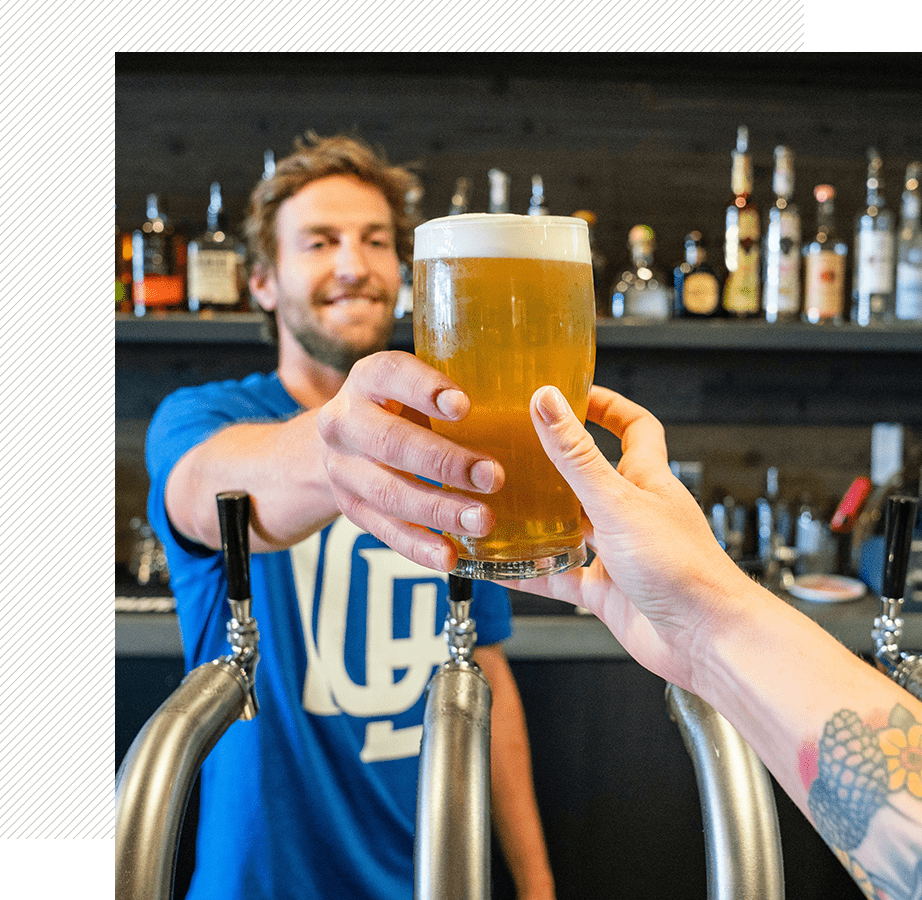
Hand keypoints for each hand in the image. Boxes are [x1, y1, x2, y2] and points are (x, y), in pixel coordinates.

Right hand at [317, 350, 504, 571]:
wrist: (350, 442)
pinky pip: (384, 531)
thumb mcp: (422, 386)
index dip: (425, 389)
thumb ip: (464, 390)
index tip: (464, 405)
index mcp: (369, 379)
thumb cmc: (406, 408)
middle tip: (493, 476)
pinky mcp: (350, 508)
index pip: (391, 374)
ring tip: (482, 520)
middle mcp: (345, 421)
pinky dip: (419, 546)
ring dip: (439, 509)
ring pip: (389, 492)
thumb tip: (546, 399)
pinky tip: (450, 554)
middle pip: (391, 442)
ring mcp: (342, 468)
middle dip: (445, 462)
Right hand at [507, 384, 752, 692]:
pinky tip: (502, 568)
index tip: (574, 393)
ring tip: (501, 503)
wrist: (706, 639)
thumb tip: (549, 402)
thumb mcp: (617, 501)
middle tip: (521, 448)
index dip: (607, 406)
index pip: (633, 427)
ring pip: (570, 527)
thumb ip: (576, 455)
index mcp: (646, 479)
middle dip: (557, 461)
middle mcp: (632, 512)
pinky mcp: (605, 591)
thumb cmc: (684, 568)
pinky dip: (530, 571)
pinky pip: (558, 576)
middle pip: (592, 475)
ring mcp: (618, 552)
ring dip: (539, 517)